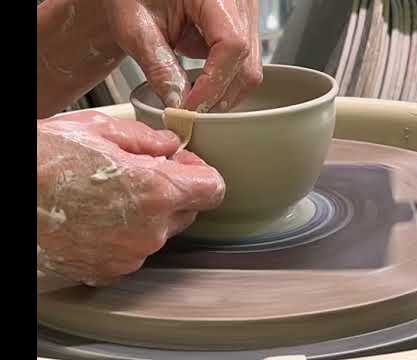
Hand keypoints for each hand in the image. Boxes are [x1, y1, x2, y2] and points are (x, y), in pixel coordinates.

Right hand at [37, 111, 224, 285]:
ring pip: (161, 232)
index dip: (200, 172)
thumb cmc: (45, 161)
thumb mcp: (99, 130)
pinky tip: (99, 217)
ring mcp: (129, 256)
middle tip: (142, 172)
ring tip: (112, 194)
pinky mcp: (108, 271)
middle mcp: (150, 231)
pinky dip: (126, 235)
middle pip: (188, 211)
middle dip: (174, 191)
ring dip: (149, 214)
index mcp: (157, 191)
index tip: (181, 163)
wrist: (9, 195)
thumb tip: (170, 144)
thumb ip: (146, 138)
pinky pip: (134, 251)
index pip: (213, 188)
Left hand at [102, 0, 262, 111]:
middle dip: (217, 96)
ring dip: (221, 93)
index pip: (232, 45)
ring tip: (192, 101)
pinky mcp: (240, 30)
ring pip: (249, 70)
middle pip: (247, 65)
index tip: (190, 106)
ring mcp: (244, 17)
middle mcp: (240, 3)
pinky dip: (222, 82)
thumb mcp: (136, 25)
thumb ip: (157, 65)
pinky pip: (243, 66)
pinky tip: (199, 86)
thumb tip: (177, 103)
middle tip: (188, 113)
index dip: (213, 83)